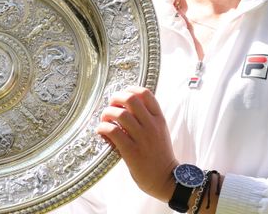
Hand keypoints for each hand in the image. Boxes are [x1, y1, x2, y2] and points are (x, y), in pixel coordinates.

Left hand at [96, 85, 177, 201]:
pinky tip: (102, 132)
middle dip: (116, 98)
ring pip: (120, 114)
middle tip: (110, 105)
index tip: (122, 95)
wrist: (166, 179)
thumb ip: (148, 118)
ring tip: (105, 120)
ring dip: (107, 114)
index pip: (146, 94)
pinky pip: (114, 132)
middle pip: (131, 99)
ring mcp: (142, 138)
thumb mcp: (160, 132)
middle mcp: (151, 126)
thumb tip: (126, 106)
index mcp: (159, 119)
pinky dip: (103, 128)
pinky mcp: (131, 151)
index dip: (130, 89)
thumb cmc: (160, 155)